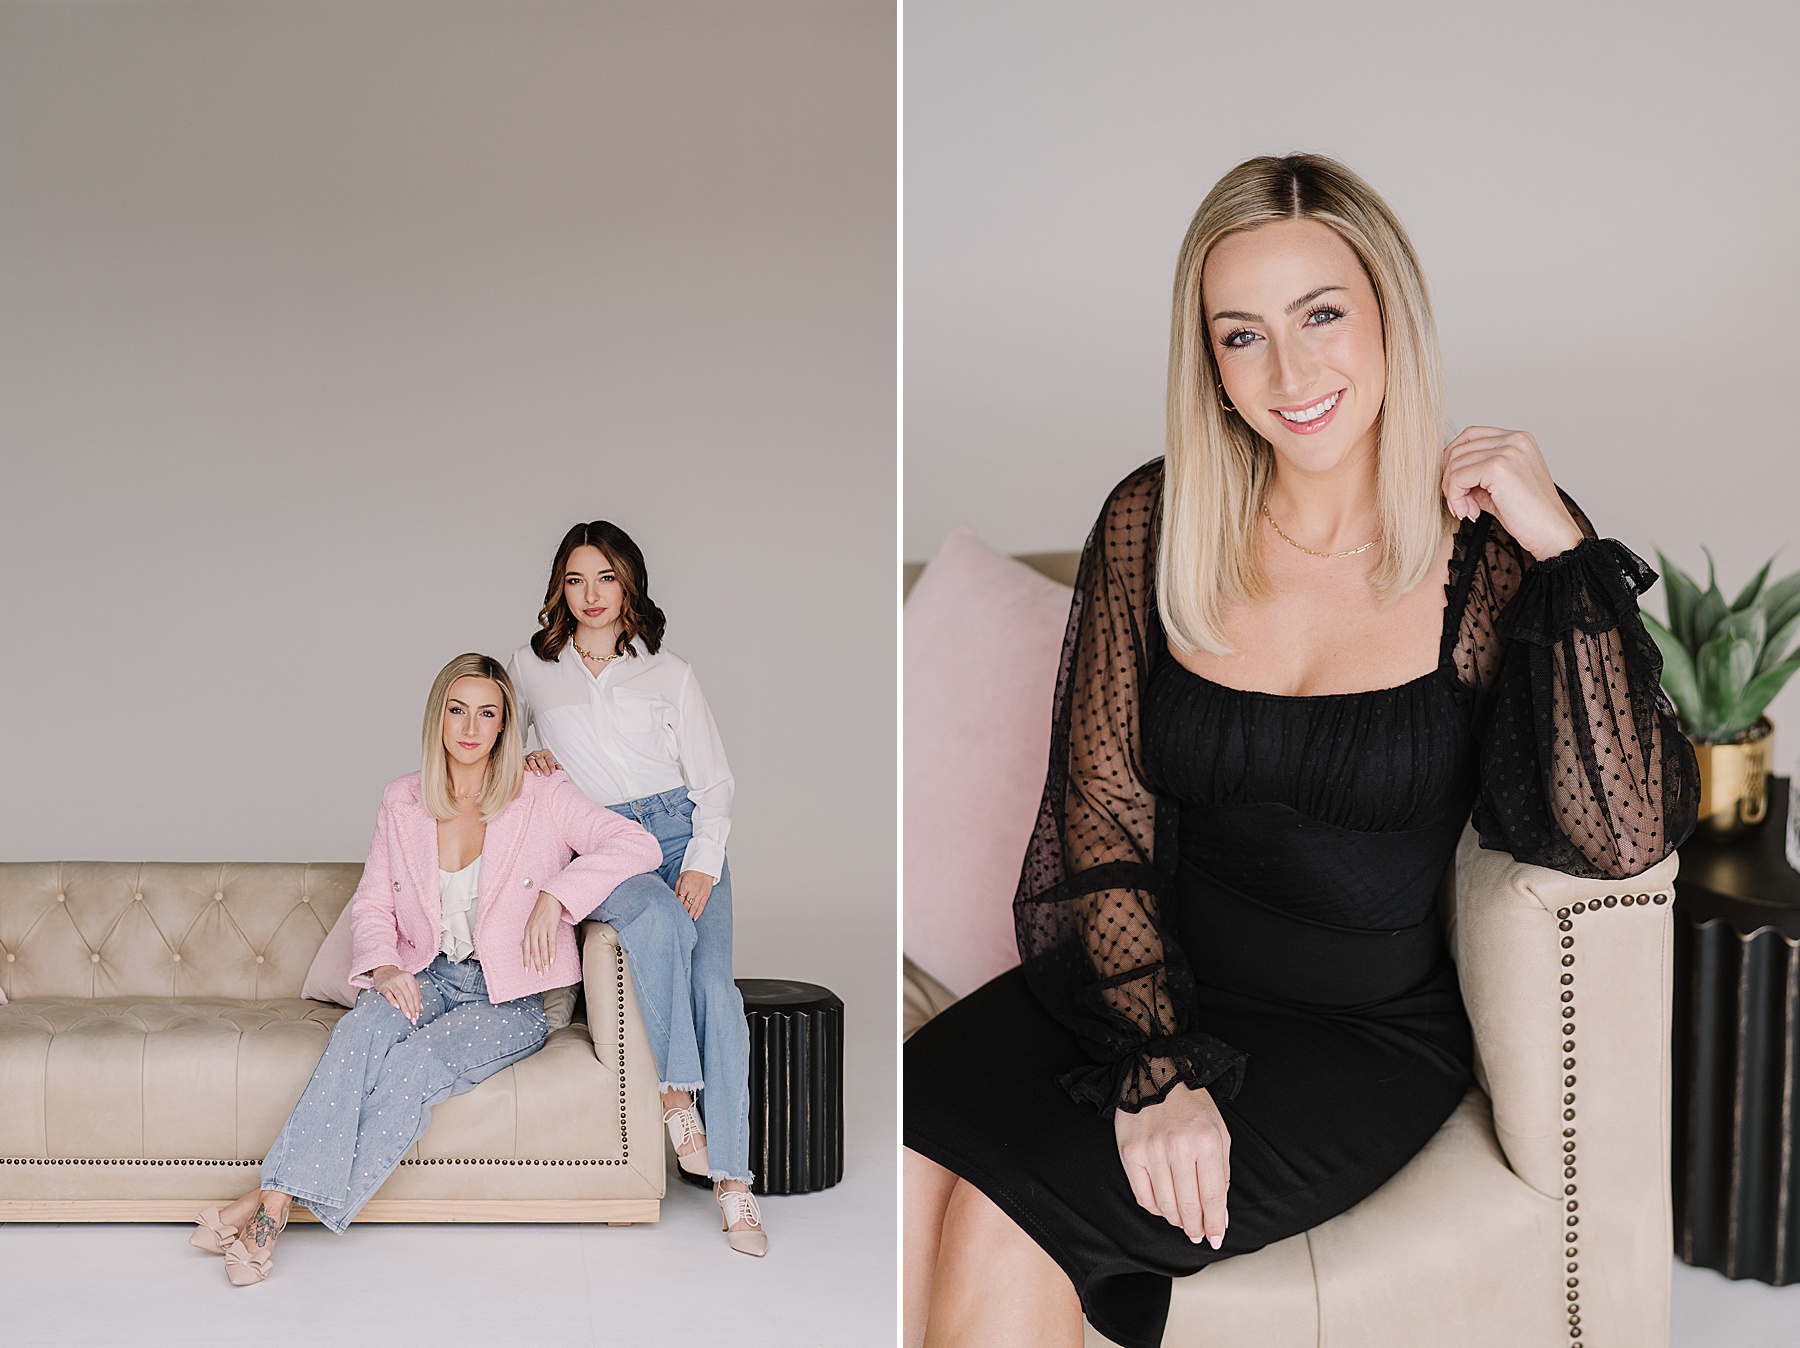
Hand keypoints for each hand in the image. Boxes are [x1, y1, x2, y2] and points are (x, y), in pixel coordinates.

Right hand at [372, 965, 421, 1023]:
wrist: (383, 970)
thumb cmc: (399, 979)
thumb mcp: (409, 982)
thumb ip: (416, 993)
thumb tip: (421, 1008)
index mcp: (409, 977)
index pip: (414, 994)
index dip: (417, 1006)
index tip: (417, 1016)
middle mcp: (401, 978)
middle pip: (408, 996)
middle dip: (412, 1009)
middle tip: (413, 1019)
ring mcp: (391, 982)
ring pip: (400, 996)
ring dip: (404, 1007)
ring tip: (407, 1016)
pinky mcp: (382, 985)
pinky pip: (388, 994)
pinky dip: (393, 1000)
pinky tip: (397, 1007)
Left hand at [521, 891, 563, 972]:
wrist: (550, 897)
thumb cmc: (542, 909)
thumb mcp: (533, 922)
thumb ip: (531, 933)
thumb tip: (529, 945)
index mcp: (527, 930)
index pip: (525, 948)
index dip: (526, 960)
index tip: (527, 970)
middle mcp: (532, 930)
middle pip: (533, 951)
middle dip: (536, 964)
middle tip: (539, 974)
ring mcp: (541, 928)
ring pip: (542, 948)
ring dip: (544, 960)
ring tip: (546, 969)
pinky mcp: (551, 926)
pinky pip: (551, 942)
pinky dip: (551, 952)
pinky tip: (552, 959)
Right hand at [524, 750, 559, 775]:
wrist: (533, 763)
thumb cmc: (544, 764)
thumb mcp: (550, 764)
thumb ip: (555, 766)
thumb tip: (560, 768)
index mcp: (545, 753)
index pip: (549, 758)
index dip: (551, 765)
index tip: (553, 771)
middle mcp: (537, 753)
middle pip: (540, 759)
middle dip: (544, 767)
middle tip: (547, 774)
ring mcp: (529, 756)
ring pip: (531, 760)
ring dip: (535, 767)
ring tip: (538, 774)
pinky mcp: (523, 759)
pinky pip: (523, 761)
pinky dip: (525, 765)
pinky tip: (528, 770)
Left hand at [674, 870, 713, 919]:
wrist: (703, 867)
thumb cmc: (690, 873)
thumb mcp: (680, 879)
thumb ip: (676, 889)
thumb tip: (673, 900)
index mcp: (685, 886)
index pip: (679, 900)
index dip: (677, 908)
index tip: (674, 913)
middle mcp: (693, 890)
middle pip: (687, 905)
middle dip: (683, 913)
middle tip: (679, 920)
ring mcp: (701, 893)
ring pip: (694, 907)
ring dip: (690, 915)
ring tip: (686, 922)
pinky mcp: (706, 894)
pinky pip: (702, 905)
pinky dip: (698, 913)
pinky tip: (695, 918)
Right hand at [1114, 1082, 1230, 1247]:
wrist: (1156, 1073)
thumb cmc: (1192, 1105)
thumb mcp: (1219, 1133)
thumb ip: (1221, 1174)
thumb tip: (1220, 1215)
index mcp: (1207, 1142)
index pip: (1212, 1197)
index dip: (1215, 1224)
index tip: (1216, 1238)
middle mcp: (1179, 1147)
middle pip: (1188, 1206)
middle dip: (1196, 1227)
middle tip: (1199, 1234)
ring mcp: (1151, 1150)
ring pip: (1165, 1205)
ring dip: (1176, 1221)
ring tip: (1183, 1222)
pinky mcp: (1130, 1152)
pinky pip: (1143, 1195)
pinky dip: (1155, 1208)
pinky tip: (1164, 1207)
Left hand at [1440, 426, 1583, 560]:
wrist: (1551, 533)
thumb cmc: (1528, 515)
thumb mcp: (1498, 487)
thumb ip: (1476, 474)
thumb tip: (1445, 473)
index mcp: (1518, 439)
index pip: (1470, 435)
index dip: (1454, 461)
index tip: (1455, 487)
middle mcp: (1515, 439)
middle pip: (1459, 449)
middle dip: (1450, 479)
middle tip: (1460, 504)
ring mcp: (1508, 451)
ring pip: (1455, 464)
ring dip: (1452, 492)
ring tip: (1467, 510)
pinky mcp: (1498, 467)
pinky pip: (1457, 478)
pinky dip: (1455, 497)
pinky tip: (1469, 512)